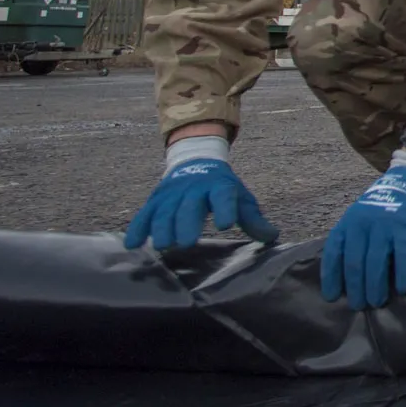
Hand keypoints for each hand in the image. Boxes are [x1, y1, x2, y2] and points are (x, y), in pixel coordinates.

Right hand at [125, 136, 277, 249]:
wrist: (196, 160)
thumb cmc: (222, 187)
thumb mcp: (242, 197)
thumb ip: (253, 219)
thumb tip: (272, 237)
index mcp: (219, 186)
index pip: (223, 196)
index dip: (225, 209)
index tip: (225, 224)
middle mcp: (194, 189)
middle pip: (188, 206)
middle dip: (186, 223)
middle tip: (185, 243)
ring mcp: (172, 194)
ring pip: (164, 211)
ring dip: (161, 228)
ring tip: (163, 245)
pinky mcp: (156, 200)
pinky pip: (144, 214)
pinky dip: (137, 228)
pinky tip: (132, 244)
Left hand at [322, 153, 405, 309]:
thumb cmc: (387, 199)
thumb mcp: (363, 214)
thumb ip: (356, 235)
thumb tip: (351, 269)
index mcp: (348, 221)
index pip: (333, 252)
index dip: (331, 276)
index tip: (332, 296)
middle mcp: (362, 223)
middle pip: (354, 262)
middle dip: (356, 287)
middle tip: (359, 305)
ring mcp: (383, 224)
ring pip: (375, 262)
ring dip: (375, 286)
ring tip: (376, 302)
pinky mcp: (405, 225)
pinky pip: (402, 254)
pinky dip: (402, 273)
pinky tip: (403, 287)